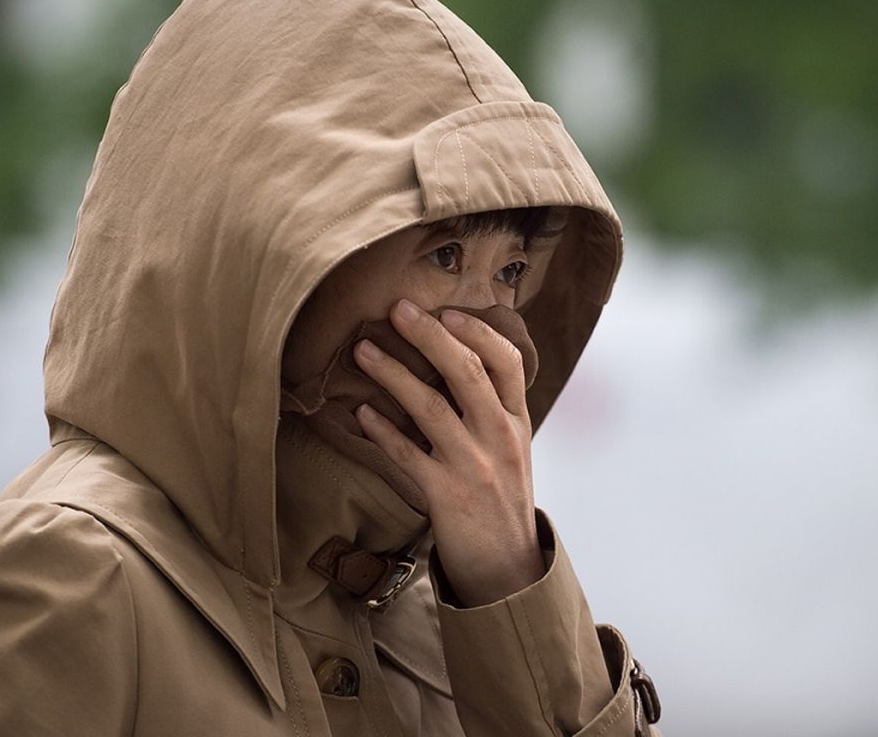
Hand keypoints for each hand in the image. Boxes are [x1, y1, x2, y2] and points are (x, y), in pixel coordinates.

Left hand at [352, 298, 544, 605]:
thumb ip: (491, 409)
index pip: (508, 362)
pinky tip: (360, 413)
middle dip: (429, 335)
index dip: (479, 331)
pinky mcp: (445, 496)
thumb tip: (455, 359)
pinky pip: (405, 454)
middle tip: (397, 309)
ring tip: (362, 351)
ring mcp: (473, 466)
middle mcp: (499, 438)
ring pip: (429, 407)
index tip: (448, 311)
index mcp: (517, 421)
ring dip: (392, 374)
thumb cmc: (502, 500)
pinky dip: (381, 430)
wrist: (508, 568)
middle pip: (466, 372)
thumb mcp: (512, 449)